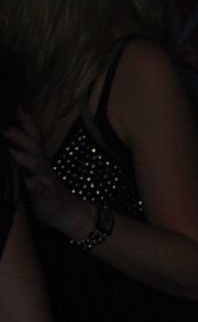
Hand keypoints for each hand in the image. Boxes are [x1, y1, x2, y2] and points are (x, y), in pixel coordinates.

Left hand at [3, 110, 90, 240]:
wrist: (68, 213)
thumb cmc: (47, 193)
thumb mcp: (34, 173)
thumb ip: (24, 160)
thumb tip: (11, 147)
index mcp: (39, 160)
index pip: (33, 138)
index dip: (26, 123)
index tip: (18, 108)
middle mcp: (43, 167)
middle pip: (33, 147)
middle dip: (20, 136)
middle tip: (5, 127)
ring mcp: (45, 180)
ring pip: (36, 166)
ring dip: (24, 157)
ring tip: (12, 151)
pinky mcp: (45, 196)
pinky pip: (40, 189)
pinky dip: (33, 184)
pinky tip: (28, 181)